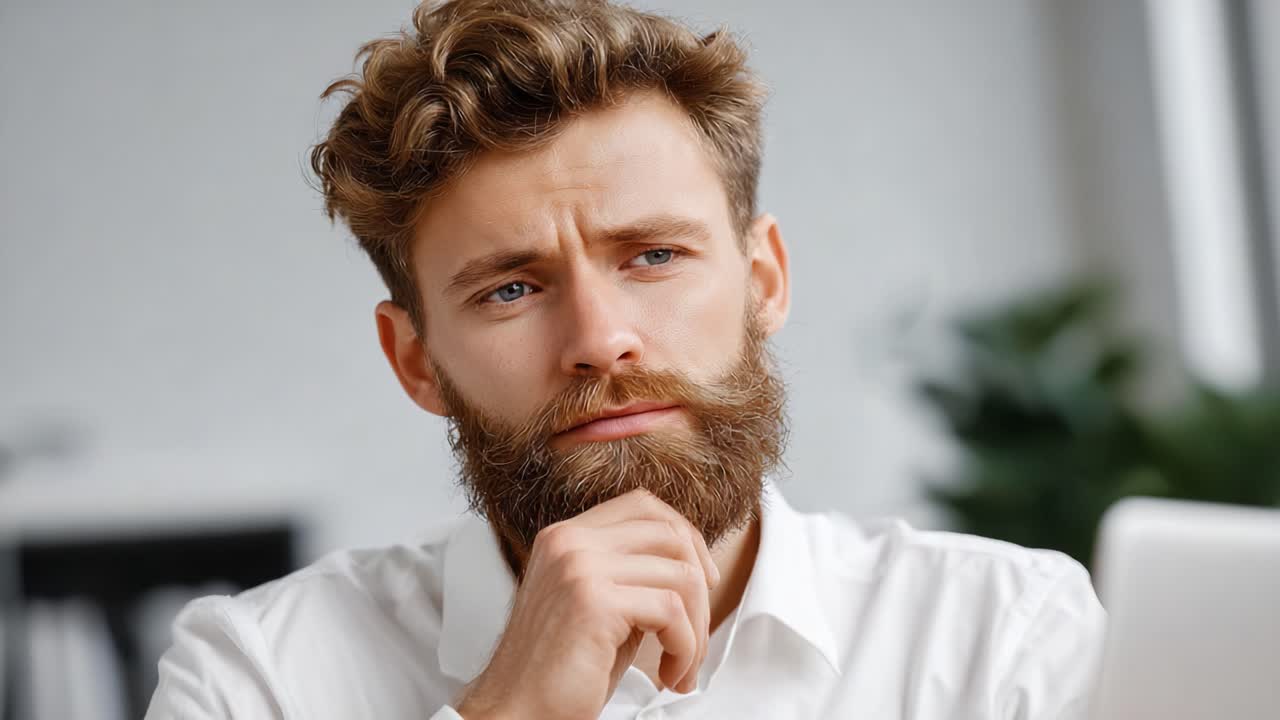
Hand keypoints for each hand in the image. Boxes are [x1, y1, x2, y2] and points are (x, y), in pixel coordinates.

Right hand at [454, 488, 720, 719]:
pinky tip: (669, 673)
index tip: (702, 580)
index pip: (643, 505)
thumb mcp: (597, 605)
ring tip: (681, 664)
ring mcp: (579, 567)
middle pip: (669, 533)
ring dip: (696, 628)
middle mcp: (569, 541)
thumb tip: (693, 566)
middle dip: (700, 587)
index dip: (686, 537)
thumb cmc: (559, 672)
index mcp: (565, 536)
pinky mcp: (594, 601)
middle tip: (697, 633)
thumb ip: (631, 575)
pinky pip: (671, 610)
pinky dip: (685, 647)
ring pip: (680, 574)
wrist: (517, 712)